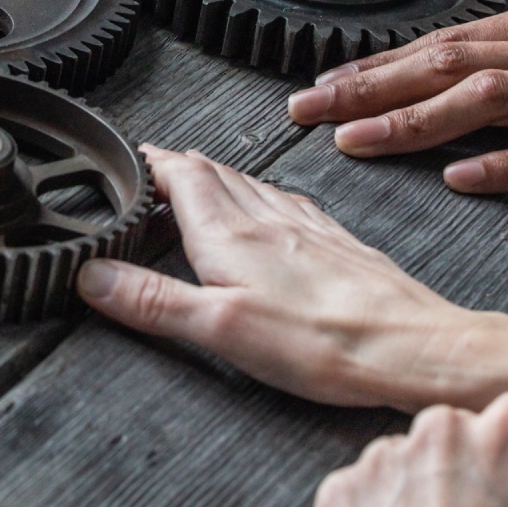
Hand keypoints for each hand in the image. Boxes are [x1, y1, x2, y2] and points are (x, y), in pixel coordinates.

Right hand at [77, 147, 507, 413]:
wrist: (416, 348)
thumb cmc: (327, 343)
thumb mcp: (218, 328)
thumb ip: (152, 300)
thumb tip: (91, 276)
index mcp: (231, 234)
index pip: (180, 176)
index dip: (150, 163)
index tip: (126, 159)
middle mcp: (269, 220)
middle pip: (214, 173)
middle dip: (177, 167)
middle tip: (152, 169)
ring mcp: (308, 230)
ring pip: (251, 185)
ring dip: (217, 177)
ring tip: (197, 181)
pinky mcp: (339, 246)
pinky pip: (289, 204)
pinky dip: (261, 196)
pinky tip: (272, 210)